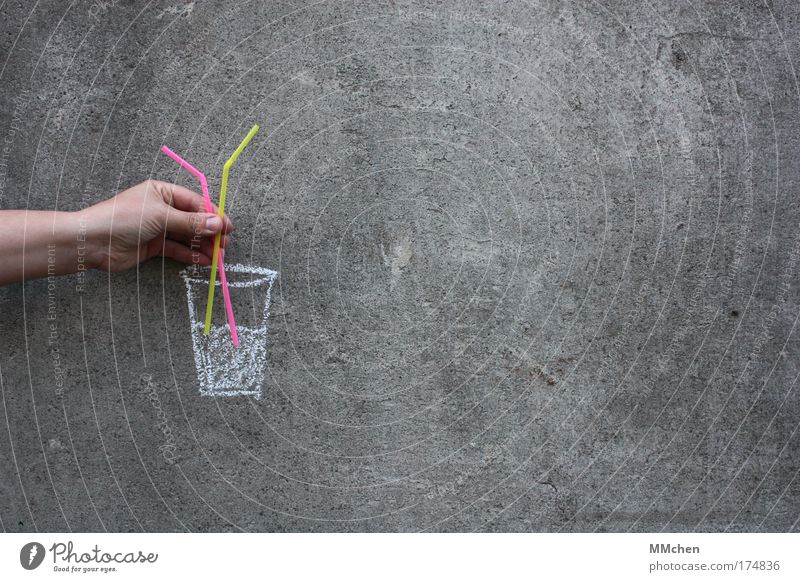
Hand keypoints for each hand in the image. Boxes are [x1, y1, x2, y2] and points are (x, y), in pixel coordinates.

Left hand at [80, 180, 233, 271]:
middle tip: (224, 246)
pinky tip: (202, 262)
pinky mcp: (153, 246)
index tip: (228, 228)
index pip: (195, 203)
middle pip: (193, 220)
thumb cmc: (123, 219)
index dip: (213, 215)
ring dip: (202, 246)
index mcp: (162, 192)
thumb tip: (218, 224)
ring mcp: (157, 228)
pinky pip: (177, 249)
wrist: (92, 242)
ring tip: (217, 257)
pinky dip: (190, 256)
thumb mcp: (160, 217)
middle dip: (209, 233)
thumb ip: (190, 222)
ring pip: (186, 237)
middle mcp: (161, 208)